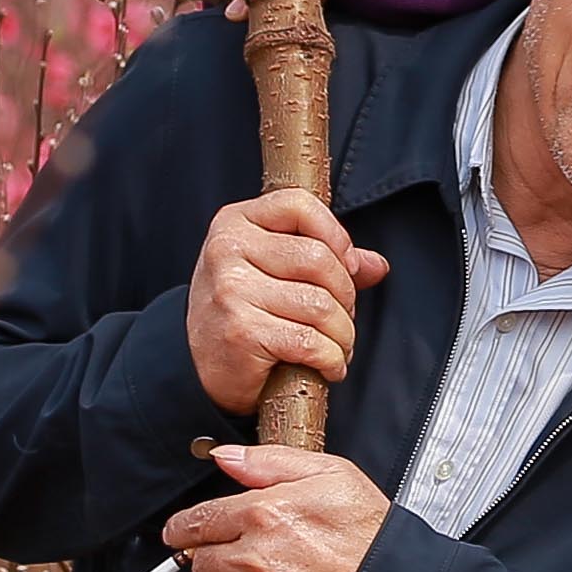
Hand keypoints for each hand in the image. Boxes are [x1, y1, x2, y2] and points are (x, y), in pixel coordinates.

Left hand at [166, 443, 393, 571]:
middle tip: (246, 555)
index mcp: (262, 514)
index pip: (197, 522)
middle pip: (201, 563)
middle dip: (217, 558)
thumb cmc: (369, 532)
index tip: (178, 533)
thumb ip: (269, 461)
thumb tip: (225, 457)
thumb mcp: (329, 474)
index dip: (181, 528)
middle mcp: (254, 559)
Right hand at [185, 190, 387, 415]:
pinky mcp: (241, 331)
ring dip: (343, 335)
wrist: (195, 366)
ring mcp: (232, 290)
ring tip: (338, 346)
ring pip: (321, 305)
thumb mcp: (271, 270)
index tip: (346, 266)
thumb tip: (376, 265)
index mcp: (235, 222)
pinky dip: (331, 360)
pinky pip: (311, 342)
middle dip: (346, 296)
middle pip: (320, 259)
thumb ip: (325, 259)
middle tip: (342, 318)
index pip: (301, 205)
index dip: (336, 236)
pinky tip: (328, 366)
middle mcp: (228, 250)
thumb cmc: (240, 310)